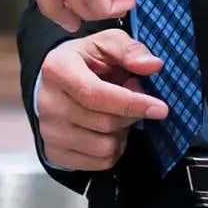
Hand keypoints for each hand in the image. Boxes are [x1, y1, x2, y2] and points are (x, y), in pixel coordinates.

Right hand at [36, 29, 168, 171]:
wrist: (55, 83)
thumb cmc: (85, 62)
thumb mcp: (107, 44)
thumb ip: (130, 50)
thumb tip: (152, 65)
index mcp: (57, 69)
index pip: (96, 94)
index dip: (131, 103)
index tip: (160, 108)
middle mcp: (48, 103)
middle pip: (105, 122)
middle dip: (131, 114)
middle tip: (133, 99)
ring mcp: (49, 131)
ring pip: (105, 147)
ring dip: (123, 133)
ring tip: (118, 114)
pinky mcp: (55, 153)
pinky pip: (100, 163)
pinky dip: (114, 149)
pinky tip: (108, 131)